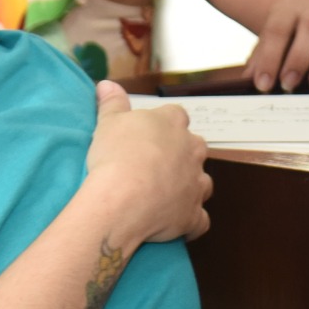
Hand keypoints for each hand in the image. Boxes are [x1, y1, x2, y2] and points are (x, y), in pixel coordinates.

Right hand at [86, 81, 212, 243]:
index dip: (162, 125)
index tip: (145, 135)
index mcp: (173, 124)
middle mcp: (192, 150)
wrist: (123, 199)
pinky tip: (176, 224)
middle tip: (152, 165)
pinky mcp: (193, 214)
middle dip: (180, 155)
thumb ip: (111, 102)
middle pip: (194, 148)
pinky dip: (190, 221)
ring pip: (201, 182)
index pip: (176, 116)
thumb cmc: (115, 155)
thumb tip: (107, 84)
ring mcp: (196, 183)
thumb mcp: (107, 122)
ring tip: (164, 195)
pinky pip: (199, 219)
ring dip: (188, 186)